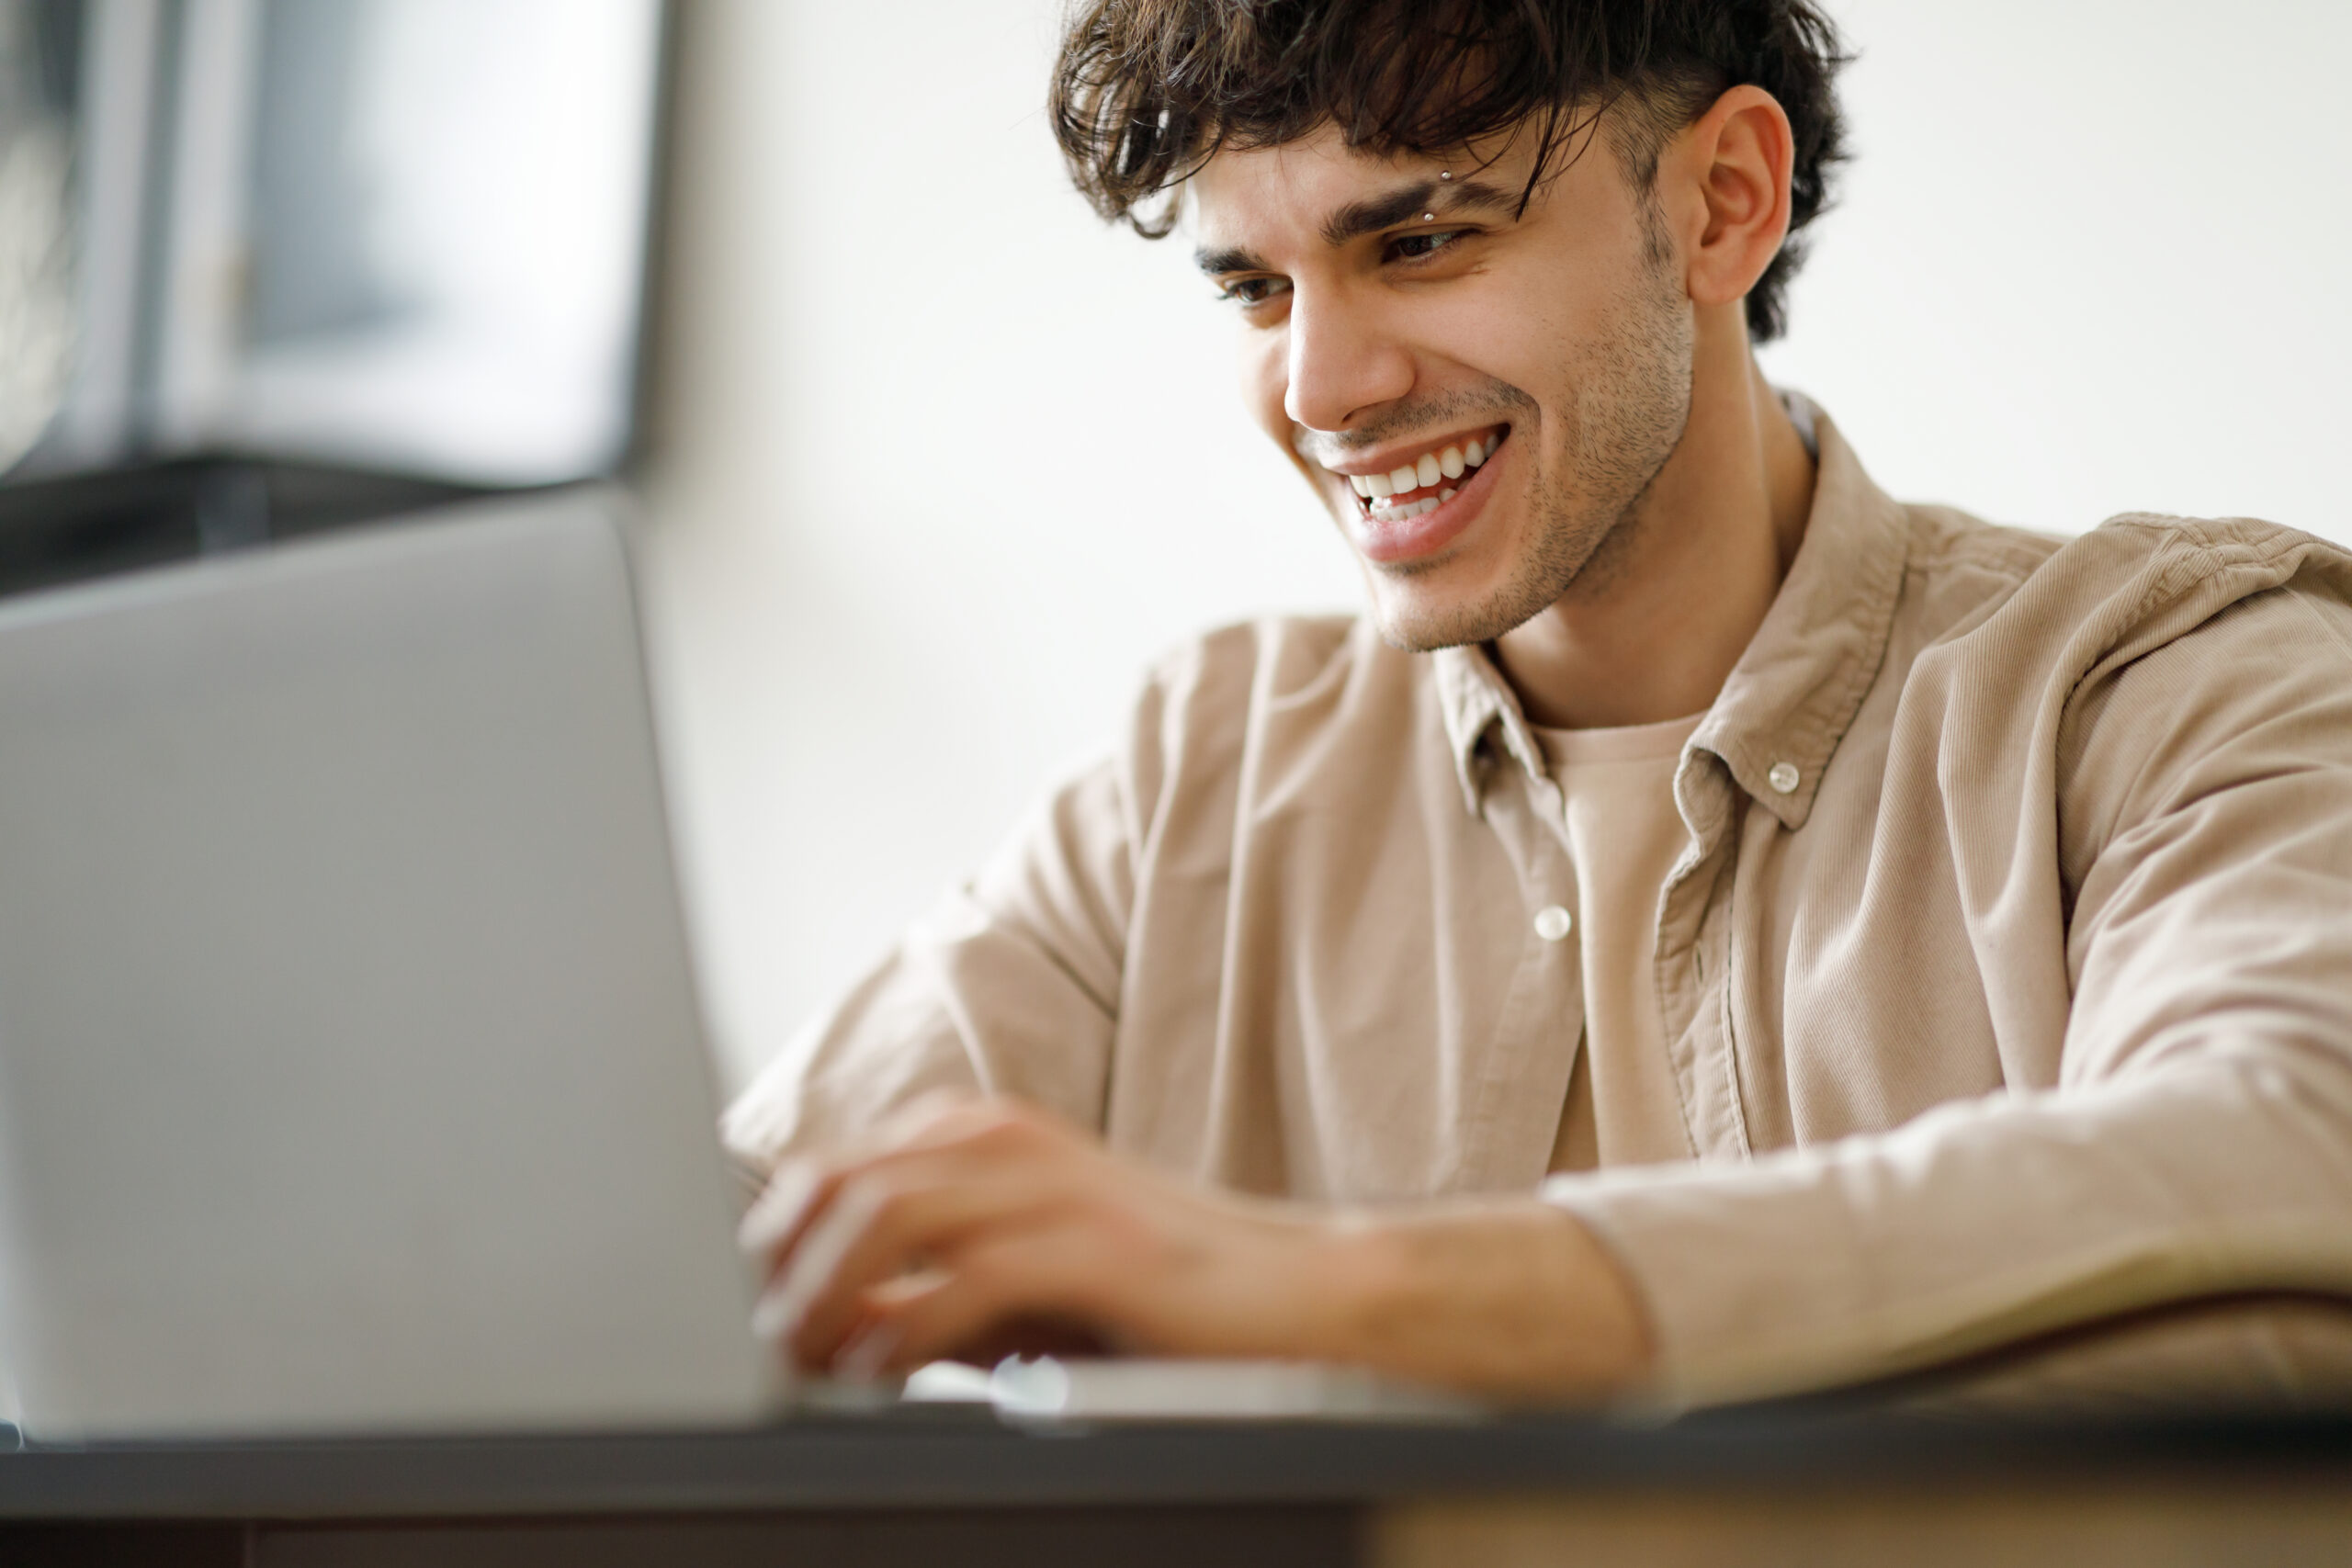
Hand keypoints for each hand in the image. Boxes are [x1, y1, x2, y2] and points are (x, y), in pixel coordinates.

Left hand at [740, 1094, 1653, 1399]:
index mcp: (982, 1138)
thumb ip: (932, 1287)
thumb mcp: (1023, 1284)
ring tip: (810, 1362)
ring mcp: (1053, 1188)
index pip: (834, 1170)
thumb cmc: (1161, 1298)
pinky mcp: (1096, 1247)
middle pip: (842, 1183)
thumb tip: (826, 1325)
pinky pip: (967, 1279)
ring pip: (886, 1216)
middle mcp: (1007, 1143)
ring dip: (827, 1296)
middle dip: (784, 1269)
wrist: (1303, 1296)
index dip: (777, 1243)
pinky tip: (886, 1378)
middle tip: (765, 1348)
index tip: (755, 1317)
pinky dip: (905, 1333)